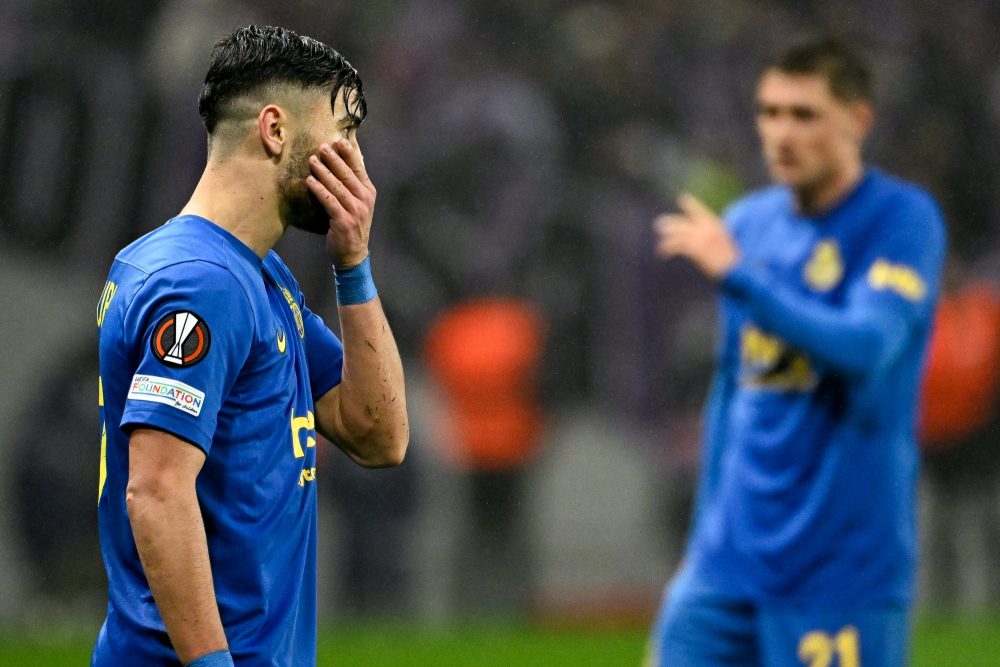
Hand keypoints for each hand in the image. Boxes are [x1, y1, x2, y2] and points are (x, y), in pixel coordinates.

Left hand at [306, 140, 376, 268]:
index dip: (348, 153)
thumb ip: (352, 186)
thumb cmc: (352, 226)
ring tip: (312, 160)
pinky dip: (319, 189)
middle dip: (334, 159)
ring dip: (323, 171)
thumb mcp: (357, 204)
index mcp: (369, 193)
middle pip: (347, 174)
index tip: (338, 141)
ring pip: (337, 186)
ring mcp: (355, 210)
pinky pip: (329, 201)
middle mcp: (365, 200)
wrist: (353, 254)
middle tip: (321, 147)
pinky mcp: (343, 220)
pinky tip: (309, 181)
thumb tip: (341, 163)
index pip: (359, 168)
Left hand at [654, 193, 738, 279]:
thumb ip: (714, 235)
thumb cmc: (733, 258)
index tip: (682, 198)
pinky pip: (677, 246)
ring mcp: (701, 237)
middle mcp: (707, 228)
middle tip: (659, 223)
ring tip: (660, 246)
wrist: (735, 267)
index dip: (691, 204)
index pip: (700, 210)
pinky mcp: (695, 248)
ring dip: (667, 238)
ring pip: (678, 233)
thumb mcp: (726, 242)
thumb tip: (702, 237)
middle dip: (671, 222)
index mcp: (715, 224)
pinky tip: (663, 253)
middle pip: (684, 222)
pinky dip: (668, 249)